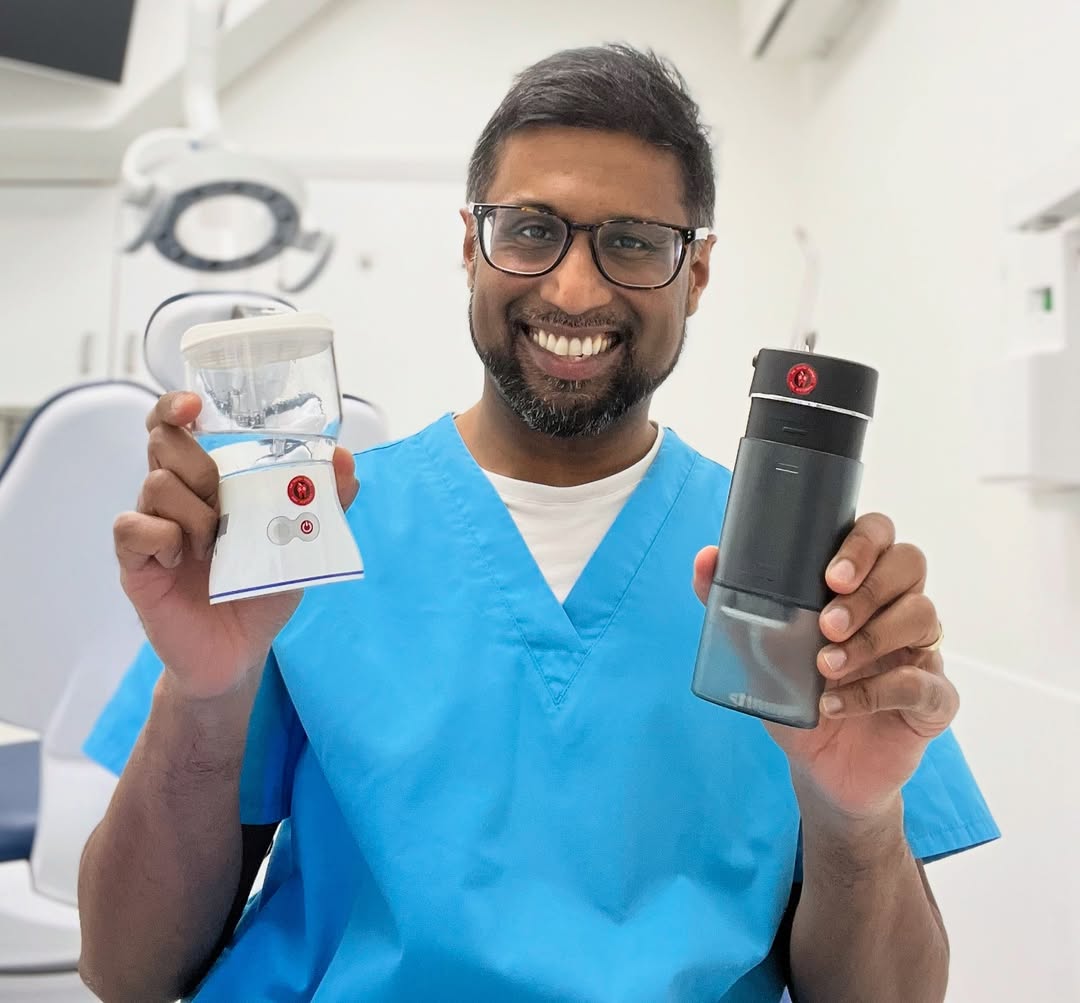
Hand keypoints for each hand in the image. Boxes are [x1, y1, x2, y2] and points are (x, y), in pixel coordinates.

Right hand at [114, 391, 358, 699]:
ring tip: (217, 547)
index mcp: (205, 483)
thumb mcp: (302, 545)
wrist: (237, 653)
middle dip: (200, 463)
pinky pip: (134, 528)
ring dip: (197, 512)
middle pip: (164, 445)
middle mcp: (172, 498)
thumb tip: (345, 458)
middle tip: (225, 500)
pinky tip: (185, 561)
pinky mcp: (135, 562)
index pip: (173, 427)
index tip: (194, 406)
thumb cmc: (262, 589)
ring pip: (157, 484)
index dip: (174, 407)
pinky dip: (165, 538)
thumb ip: (325, 503)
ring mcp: (151, 528)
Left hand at [692, 513, 956, 818]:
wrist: (818, 768)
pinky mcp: (934, 698)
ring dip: (869, 638)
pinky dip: (876, 692)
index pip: (879, 533)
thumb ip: (730, 603)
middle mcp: (896, 606)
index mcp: (860, 583)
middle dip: (867, 590)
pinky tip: (835, 704)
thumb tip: (707, 558)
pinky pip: (923, 682)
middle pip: (909, 563)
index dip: (863, 544)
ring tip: (825, 666)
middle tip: (826, 624)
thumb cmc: (794, 694)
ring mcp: (921, 649)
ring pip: (922, 615)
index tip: (831, 576)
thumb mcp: (757, 648)